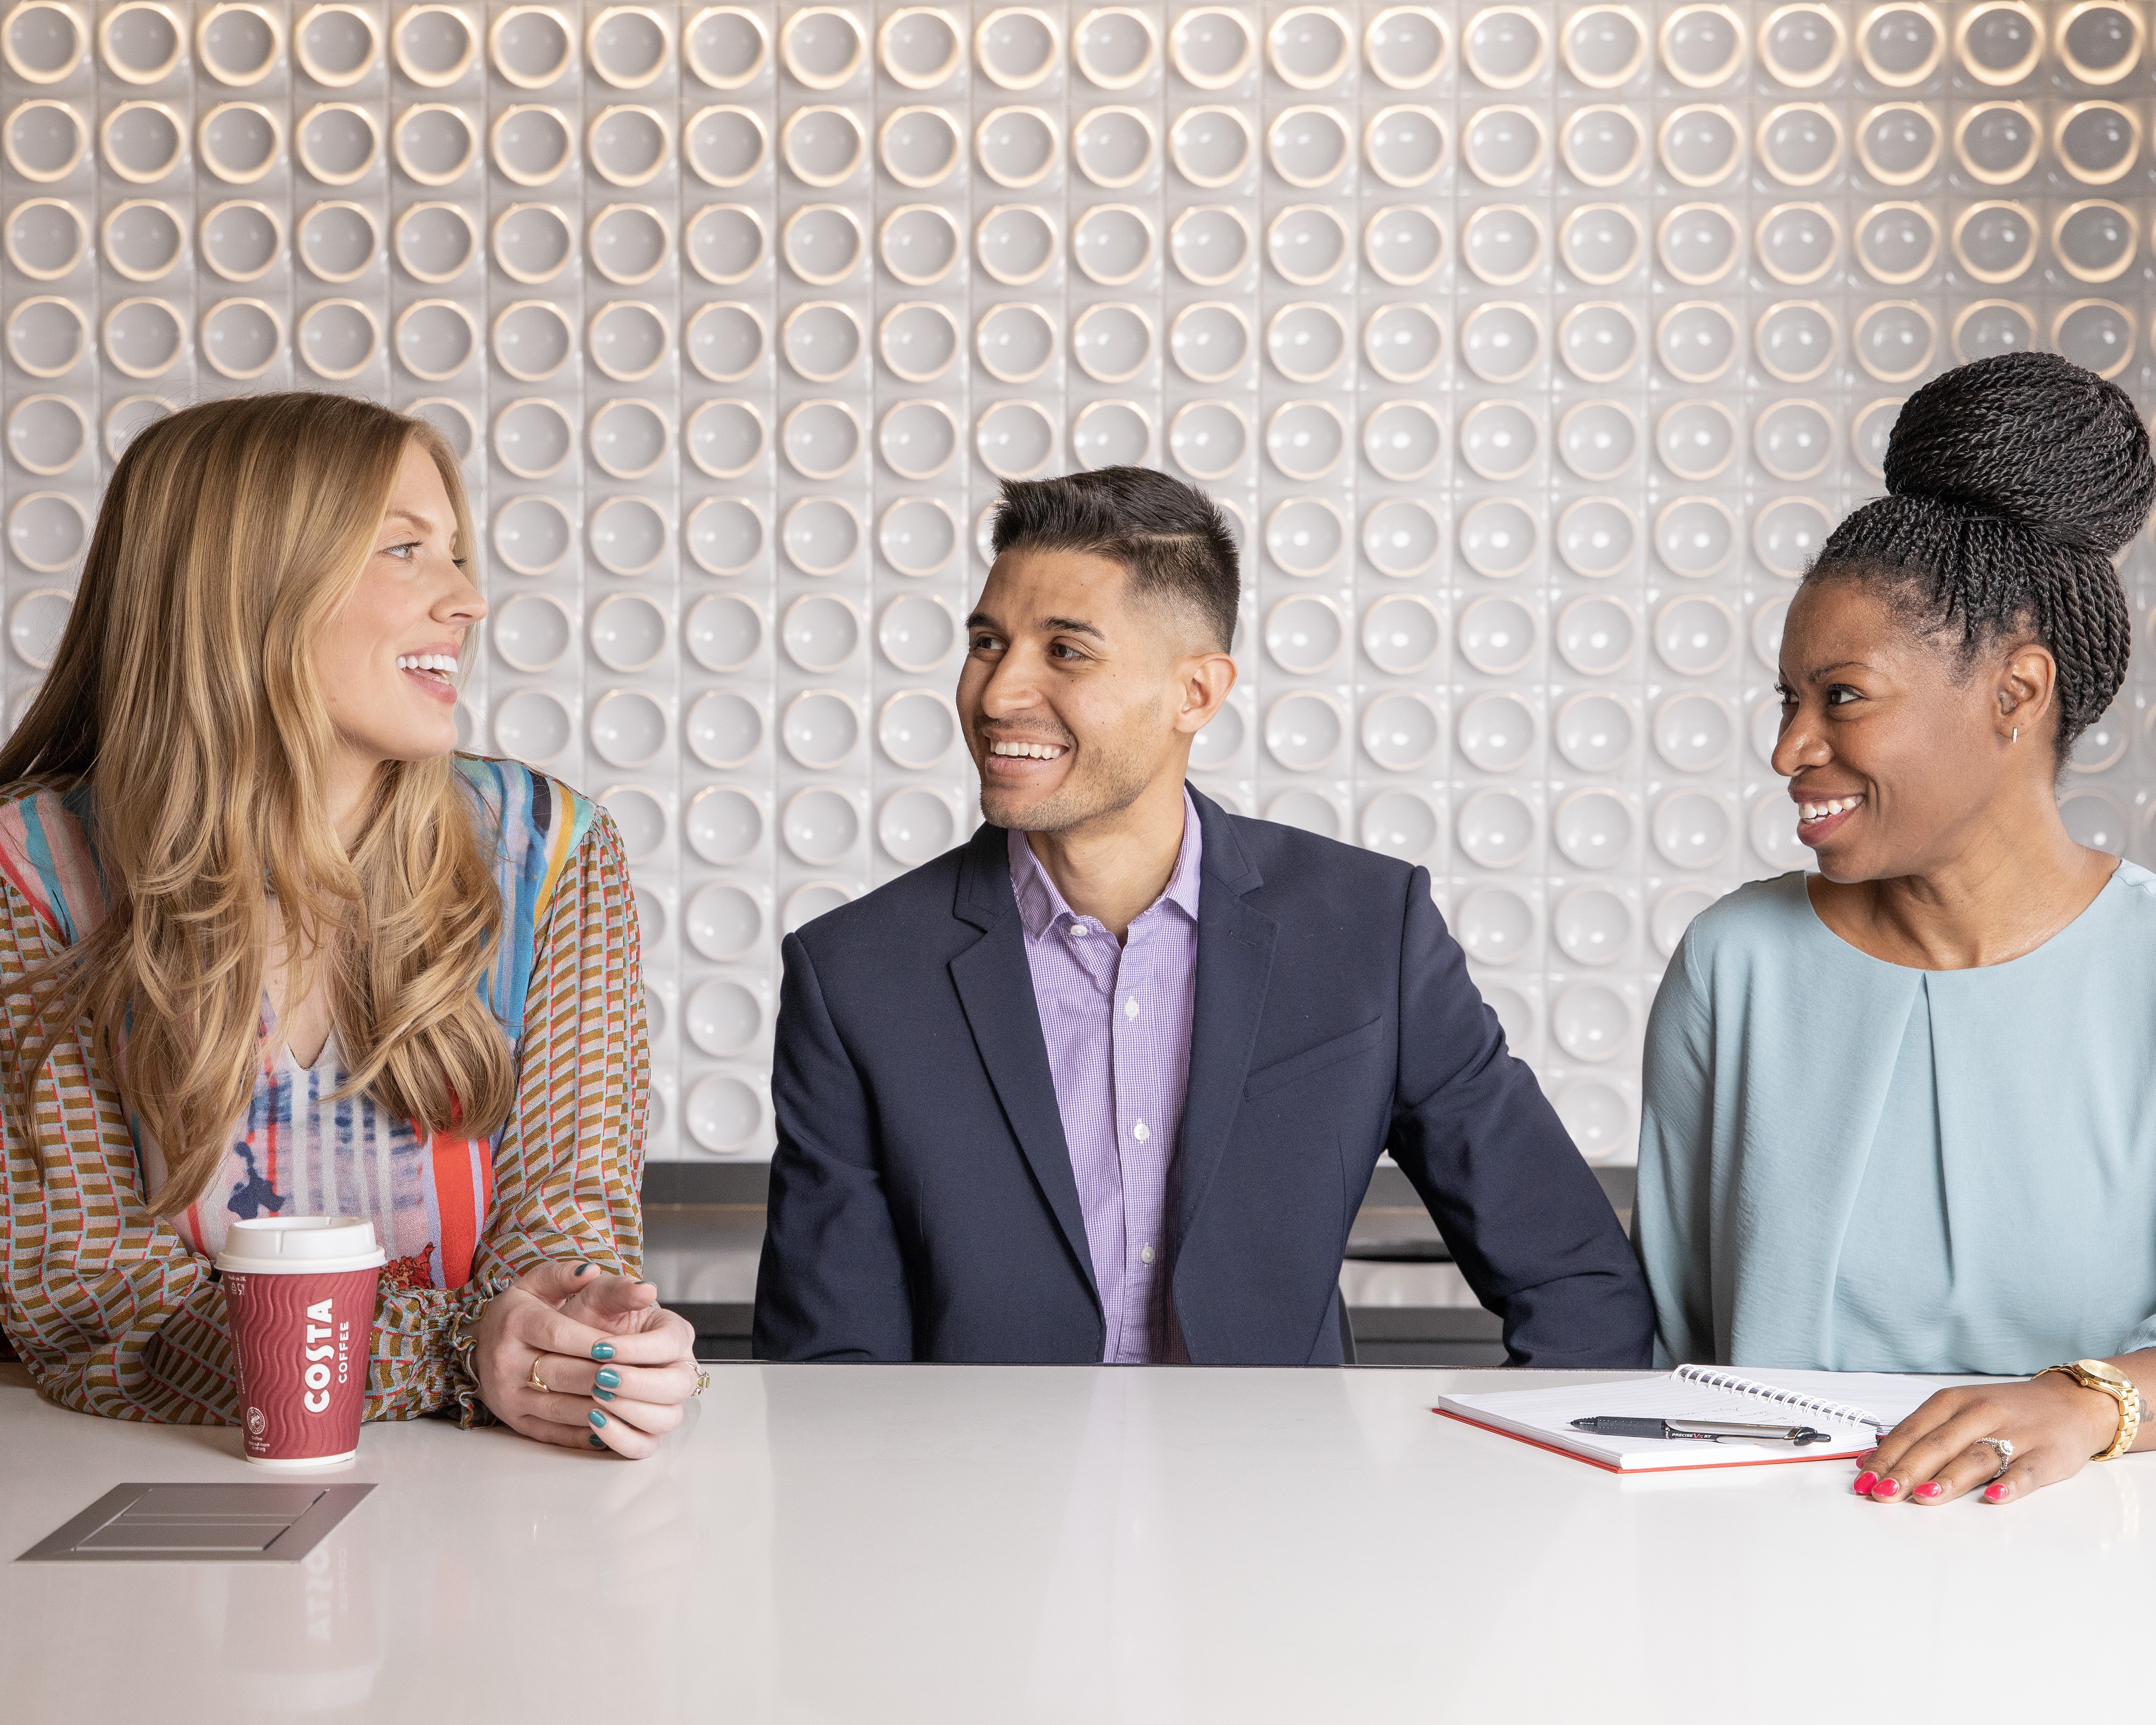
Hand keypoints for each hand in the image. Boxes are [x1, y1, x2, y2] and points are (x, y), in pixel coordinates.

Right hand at [471, 1261, 699, 1458]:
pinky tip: (612, 1425)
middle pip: (562, 1374)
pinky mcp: (516, 1422)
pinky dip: (583, 1433)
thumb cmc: (520, 1311)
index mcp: (515, 1323)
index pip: (559, 1334)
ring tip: (632, 1404)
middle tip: (636, 1378)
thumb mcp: (537, 1284)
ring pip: (560, 1408)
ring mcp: (508, 1397)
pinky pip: (553, 1432)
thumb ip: (565, 1275)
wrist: (480, 1345)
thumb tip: (591, 1270)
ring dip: (598, 1409)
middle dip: (602, 1377)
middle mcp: (506, 1362)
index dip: (593, 1341)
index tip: (623, 1345)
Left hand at [1854, 1374, 2121, 1506]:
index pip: (1911, 1431)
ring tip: (1924, 1497)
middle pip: (1937, 1445)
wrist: (2071, 1403)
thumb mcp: (1959, 1412)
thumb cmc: (2005, 1412)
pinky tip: (1993, 1497)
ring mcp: (2016, 1434)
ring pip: (1976, 1457)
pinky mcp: (2048, 1454)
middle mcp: (1981, 1413)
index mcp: (1953, 1401)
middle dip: (1906, 1471)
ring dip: (1948, 1479)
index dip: (1886, 1457)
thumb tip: (1871, 1462)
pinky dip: (2010, 1485)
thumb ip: (1920, 1436)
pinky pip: (2026, 1471)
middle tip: (1883, 1494)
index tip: (1863, 1480)